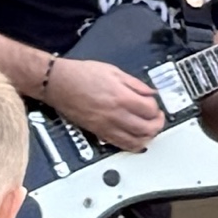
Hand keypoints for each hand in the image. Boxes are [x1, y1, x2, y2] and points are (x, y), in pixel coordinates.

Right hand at [46, 56, 162, 150]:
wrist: (59, 83)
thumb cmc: (81, 75)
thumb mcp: (113, 71)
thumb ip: (135, 83)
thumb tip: (150, 92)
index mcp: (121, 97)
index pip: (150, 110)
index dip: (156, 108)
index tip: (154, 104)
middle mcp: (115, 114)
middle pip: (147, 129)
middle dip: (157, 125)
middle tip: (158, 119)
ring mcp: (107, 126)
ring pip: (136, 142)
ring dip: (148, 138)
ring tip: (149, 130)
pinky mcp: (99, 133)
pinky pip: (121, 146)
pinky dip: (133, 145)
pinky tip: (137, 139)